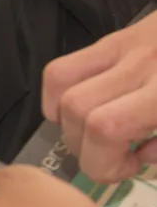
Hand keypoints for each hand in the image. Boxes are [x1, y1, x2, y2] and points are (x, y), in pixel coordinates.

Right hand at [44, 9, 156, 181]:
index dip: (105, 162)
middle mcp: (146, 66)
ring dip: (69, 122)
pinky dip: (60, 96)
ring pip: (62, 86)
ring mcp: (128, 46)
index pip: (106, 127)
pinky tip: (86, 109)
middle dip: (85, 148)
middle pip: (79, 109)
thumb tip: (143, 157)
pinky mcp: (118, 38)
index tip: (129, 168)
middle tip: (114, 156)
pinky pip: (65, 66)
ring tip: (97, 134)